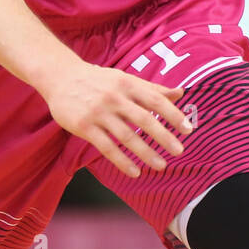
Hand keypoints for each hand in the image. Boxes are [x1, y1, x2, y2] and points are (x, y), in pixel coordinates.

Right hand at [41, 62, 193, 177]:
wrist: (61, 77)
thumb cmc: (99, 80)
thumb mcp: (125, 78)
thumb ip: (153, 89)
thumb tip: (181, 92)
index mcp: (127, 83)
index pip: (155, 100)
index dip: (173, 114)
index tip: (188, 129)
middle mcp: (115, 97)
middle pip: (144, 119)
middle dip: (163, 136)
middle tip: (179, 151)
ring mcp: (98, 112)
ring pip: (126, 136)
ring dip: (145, 152)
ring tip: (161, 165)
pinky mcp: (84, 126)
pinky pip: (106, 147)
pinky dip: (122, 161)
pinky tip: (135, 172)